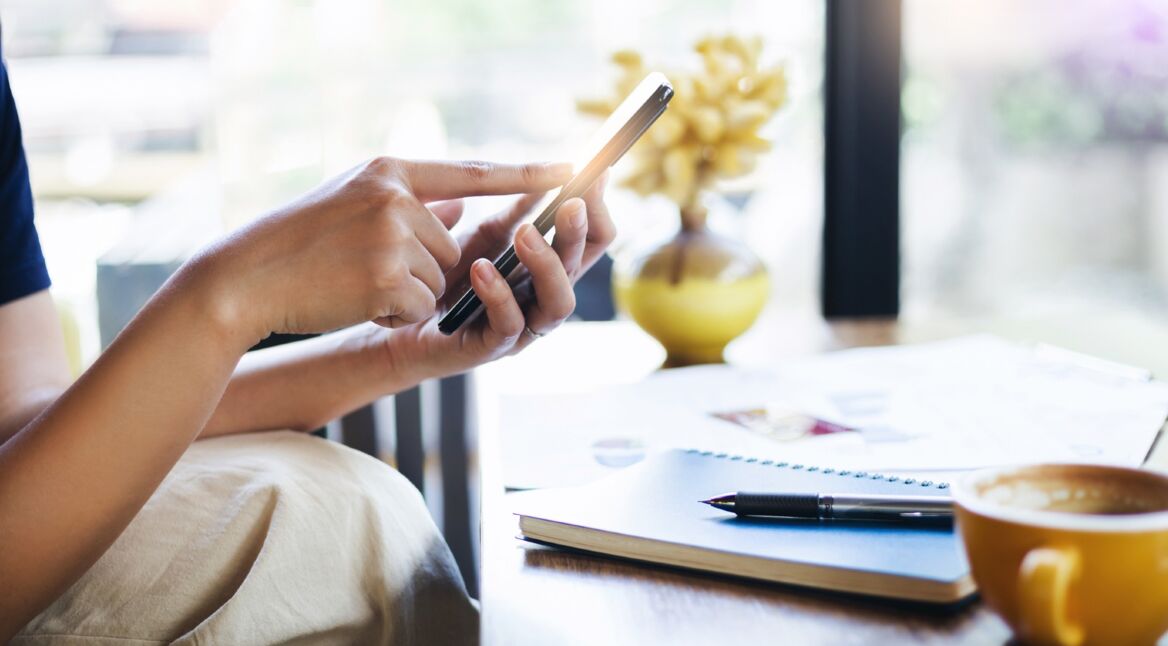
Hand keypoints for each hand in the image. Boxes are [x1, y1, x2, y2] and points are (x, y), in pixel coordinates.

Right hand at [194, 157, 571, 344]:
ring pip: (440, 279)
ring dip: (407, 291)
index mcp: (391, 171)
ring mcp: (392, 237)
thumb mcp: (354, 201)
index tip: (572, 169)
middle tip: (368, 266)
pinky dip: (393, 311)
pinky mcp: (387, 278)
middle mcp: (396, 197)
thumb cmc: (300, 241)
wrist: (246, 276)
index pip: (473, 172)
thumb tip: (463, 209)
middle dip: (424, 268)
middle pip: (454, 247)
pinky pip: (420, 305)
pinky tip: (354, 299)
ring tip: (356, 281)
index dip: (526, 172)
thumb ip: (411, 202)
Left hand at [382, 172, 614, 380]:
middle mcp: (544, 297)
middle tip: (570, 203)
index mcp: (549, 267)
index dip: (598, 208)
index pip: (593, 239)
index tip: (595, 174)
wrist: (401, 323)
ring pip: (559, 303)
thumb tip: (545, 173)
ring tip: (525, 233)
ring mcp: (523, 325)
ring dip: (547, 265)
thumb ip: (513, 211)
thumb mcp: (482, 237)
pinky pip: (509, 325)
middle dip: (578, 233)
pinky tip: (481, 269)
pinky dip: (499, 295)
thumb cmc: (447, 278)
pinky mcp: (491, 347)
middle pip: (581, 267)